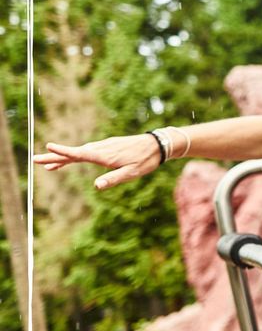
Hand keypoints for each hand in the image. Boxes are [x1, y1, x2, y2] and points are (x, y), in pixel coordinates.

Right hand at [35, 135, 163, 189]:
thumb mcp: (131, 173)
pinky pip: (87, 151)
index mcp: (104, 156)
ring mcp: (104, 146)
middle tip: (35, 160)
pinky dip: (75, 155)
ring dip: (63, 158)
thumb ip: (114, 179)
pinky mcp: (108, 146)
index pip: (79, 154)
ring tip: (48, 166)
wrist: (158, 144)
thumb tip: (96, 186)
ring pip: (79, 152)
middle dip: (55, 157)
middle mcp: (101, 149)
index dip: (63, 152)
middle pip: (74, 153)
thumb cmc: (146, 160)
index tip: (47, 148)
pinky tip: (71, 159)